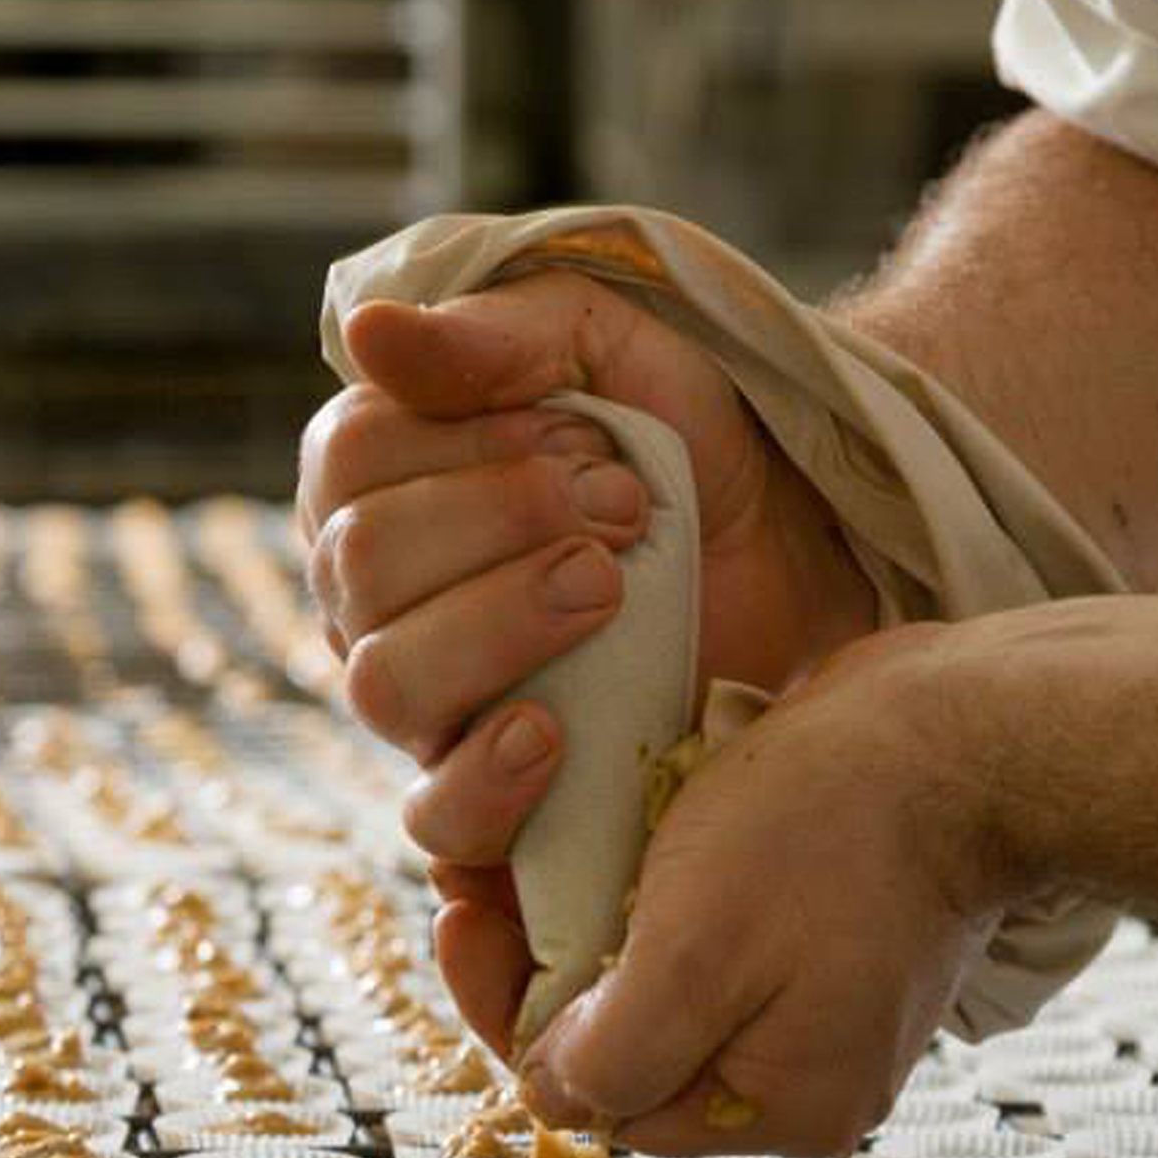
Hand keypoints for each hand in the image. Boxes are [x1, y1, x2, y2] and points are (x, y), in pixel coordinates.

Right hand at [298, 271, 872, 1049]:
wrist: (808, 530)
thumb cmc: (688, 427)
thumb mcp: (603, 346)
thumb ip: (488, 337)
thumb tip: (367, 333)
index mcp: (376, 479)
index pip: (349, 466)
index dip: (463, 448)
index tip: (580, 432)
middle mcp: (374, 599)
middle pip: (360, 574)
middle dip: (498, 524)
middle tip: (623, 507)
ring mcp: (430, 703)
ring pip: (387, 687)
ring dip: (498, 625)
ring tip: (610, 587)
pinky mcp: (501, 792)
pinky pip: (439, 824)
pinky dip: (484, 784)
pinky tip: (550, 737)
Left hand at [513, 624, 1019, 1156]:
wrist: (970, 729)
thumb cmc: (842, 826)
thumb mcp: (699, 952)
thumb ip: (614, 1052)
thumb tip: (551, 1095)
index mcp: (777, 1104)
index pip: (597, 1094)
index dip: (512, 1009)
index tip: (464, 918)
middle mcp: (801, 1071)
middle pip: (626, 1040)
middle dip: (551, 957)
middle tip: (491, 870)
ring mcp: (819, 1001)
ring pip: (662, 976)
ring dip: (599, 911)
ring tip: (552, 838)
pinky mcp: (826, 931)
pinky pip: (712, 926)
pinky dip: (661, 882)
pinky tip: (635, 824)